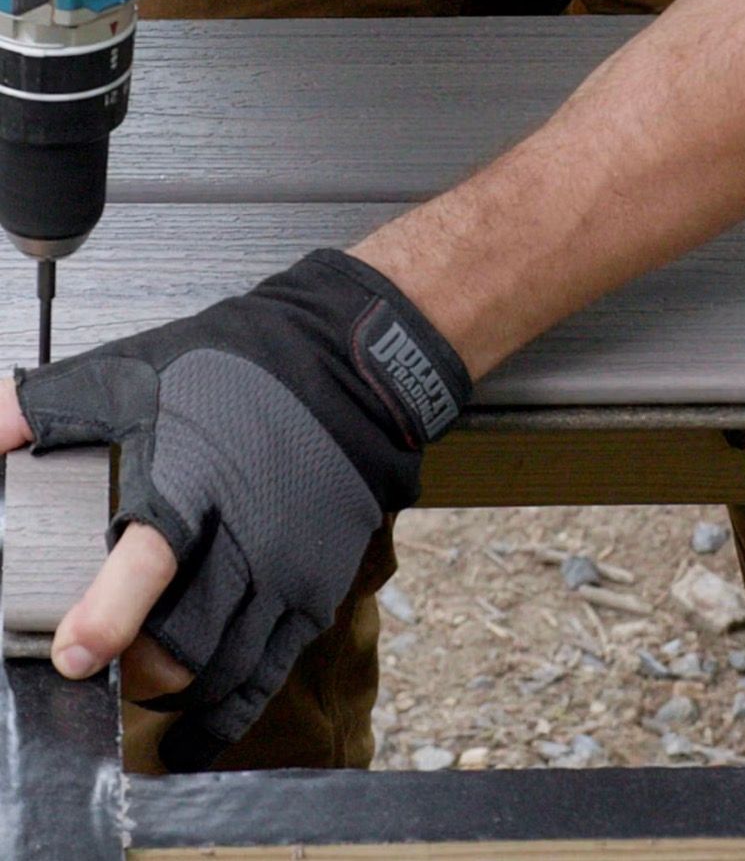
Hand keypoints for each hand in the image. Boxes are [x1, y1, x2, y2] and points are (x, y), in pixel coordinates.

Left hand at [5, 249, 469, 769]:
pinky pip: (268, 674)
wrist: (346, 367)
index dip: (107, 619)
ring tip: (143, 681)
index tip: (74, 652)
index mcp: (192, 483)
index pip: (149, 565)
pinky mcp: (315, 588)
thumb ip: (43, 408)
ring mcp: (286, 570)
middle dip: (132, 670)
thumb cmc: (239, 367)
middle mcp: (245, 537)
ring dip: (174, 691)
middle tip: (102, 662)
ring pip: (223, 669)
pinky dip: (226, 716)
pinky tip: (194, 732)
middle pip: (184, 642)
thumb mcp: (130, 371)